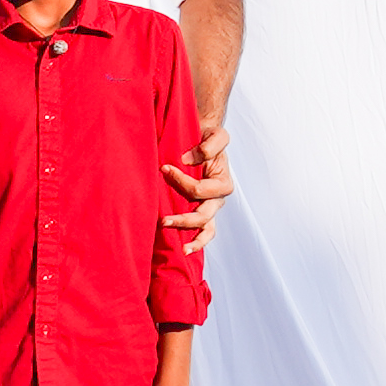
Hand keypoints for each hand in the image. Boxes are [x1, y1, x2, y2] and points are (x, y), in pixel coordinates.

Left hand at [164, 123, 233, 238]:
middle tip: (163, 220)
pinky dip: (196, 242)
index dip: (182, 181)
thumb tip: (187, 160)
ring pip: (206, 229)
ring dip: (193, 239)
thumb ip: (209, 145)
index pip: (200, 189)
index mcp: (222, 182)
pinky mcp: (202, 210)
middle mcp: (217, 198)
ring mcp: (210, 207)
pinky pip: (203, 231)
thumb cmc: (210, 138)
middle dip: (183, 220)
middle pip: (203, 215)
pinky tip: (183, 250)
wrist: (205, 139)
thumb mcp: (217, 135)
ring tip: (181, 249)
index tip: (165, 168)